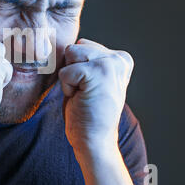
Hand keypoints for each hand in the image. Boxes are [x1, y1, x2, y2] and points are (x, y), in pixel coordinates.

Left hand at [58, 38, 133, 154]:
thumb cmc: (88, 112)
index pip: (82, 45)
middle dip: (72, 70)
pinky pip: (64, 72)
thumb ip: (86, 59)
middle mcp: (119, 58)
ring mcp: (110, 64)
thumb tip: (66, 44)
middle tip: (85, 91)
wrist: (95, 140)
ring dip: (69, 78)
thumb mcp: (90, 79)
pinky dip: (66, 88)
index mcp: (120, 59)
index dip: (76, 68)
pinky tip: (81, 99)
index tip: (89, 87)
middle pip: (75, 47)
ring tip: (83, 94)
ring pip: (70, 55)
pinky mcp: (97, 73)